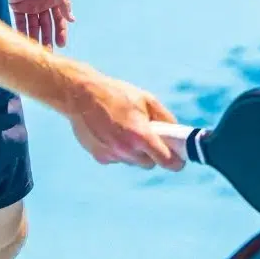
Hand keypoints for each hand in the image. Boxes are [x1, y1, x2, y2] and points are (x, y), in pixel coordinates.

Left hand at [3, 0, 72, 49]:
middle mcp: (42, 5)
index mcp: (53, 0)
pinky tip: (22, 41)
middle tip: (48, 52)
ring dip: (35, 38)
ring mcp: (29, 6)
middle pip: (46, 26)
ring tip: (35, 51)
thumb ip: (63, 2)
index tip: (61, 44)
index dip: (60, 32)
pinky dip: (21, 31)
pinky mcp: (17, 6)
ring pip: (33, 26)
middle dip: (48, 39)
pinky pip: (20, 22)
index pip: (59, 20)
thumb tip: (72, 19)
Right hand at [57, 59, 184, 169]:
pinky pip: (117, 159)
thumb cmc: (116, 94)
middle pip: (150, 164)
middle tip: (150, 138)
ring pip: (133, 162)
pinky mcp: (100, 157)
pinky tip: (112, 133)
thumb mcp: (147, 100)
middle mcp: (126, 149)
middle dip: (153, 154)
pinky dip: (119, 150)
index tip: (179, 160)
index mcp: (141, 135)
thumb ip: (166, 118)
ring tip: (127, 130)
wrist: (79, 95)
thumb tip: (177, 132)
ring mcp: (112, 155)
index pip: (167, 162)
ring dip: (135, 152)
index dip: (176, 162)